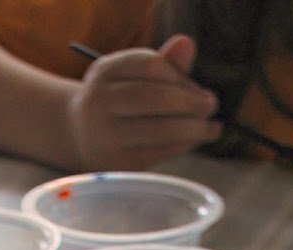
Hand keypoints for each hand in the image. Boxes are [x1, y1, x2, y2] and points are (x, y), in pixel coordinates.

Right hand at [67, 34, 220, 169]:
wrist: (82, 135)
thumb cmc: (119, 100)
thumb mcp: (134, 76)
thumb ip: (163, 63)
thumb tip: (187, 44)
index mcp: (104, 71)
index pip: (151, 66)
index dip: (181, 77)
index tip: (197, 88)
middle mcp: (100, 101)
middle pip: (155, 97)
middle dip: (190, 102)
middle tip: (210, 106)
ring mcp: (106, 135)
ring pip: (160, 129)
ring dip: (193, 128)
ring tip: (211, 128)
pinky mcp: (117, 163)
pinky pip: (158, 153)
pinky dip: (182, 146)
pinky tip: (193, 141)